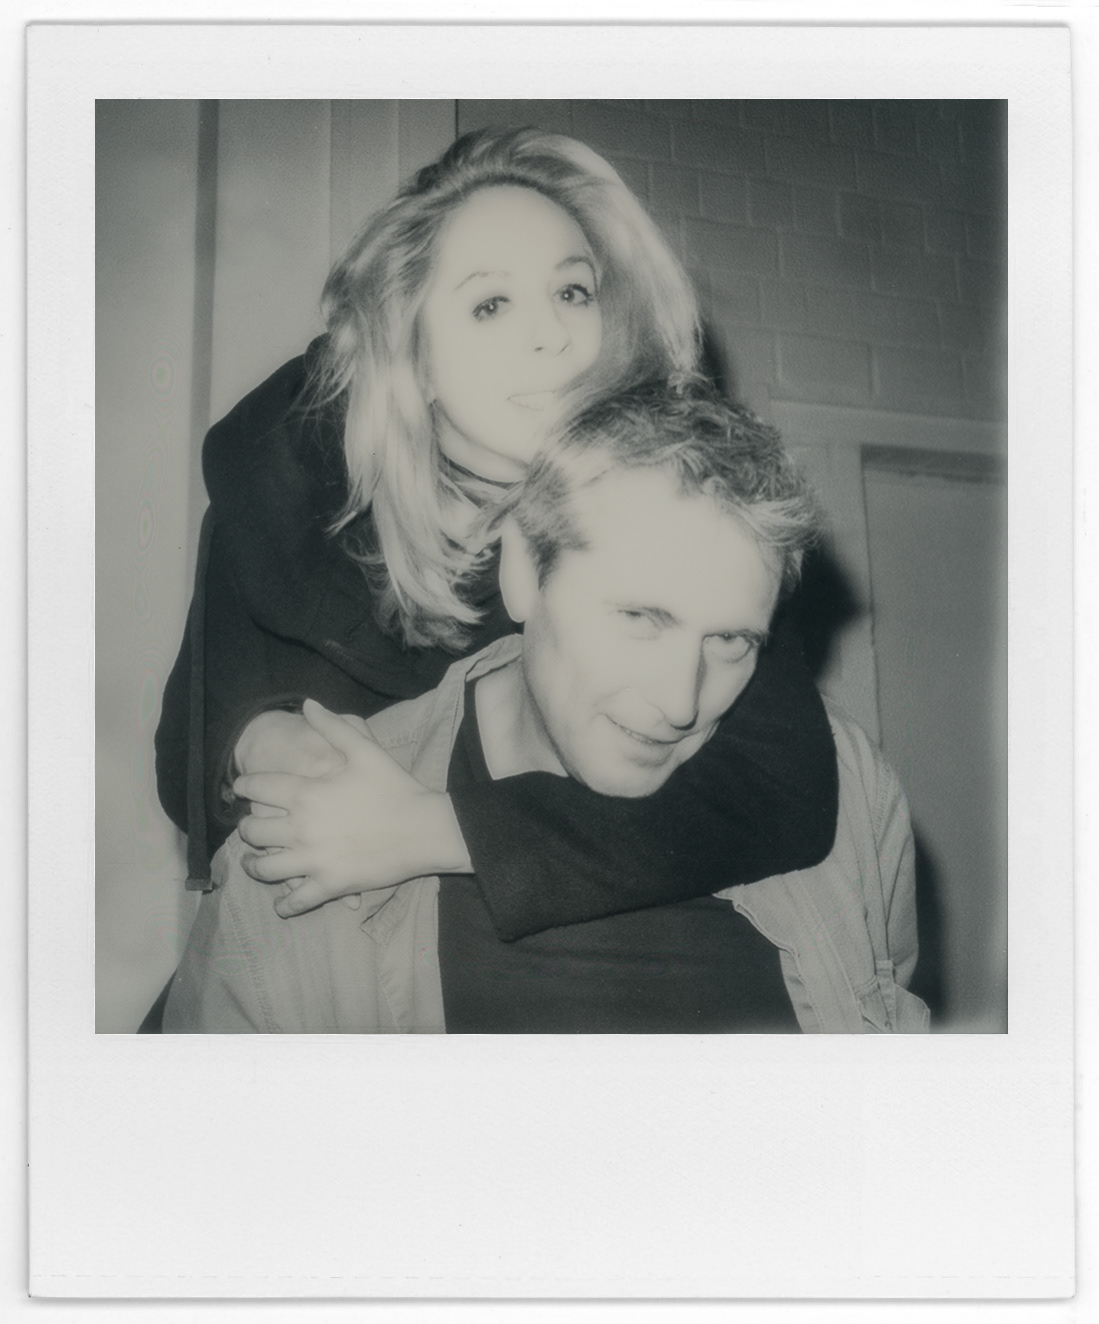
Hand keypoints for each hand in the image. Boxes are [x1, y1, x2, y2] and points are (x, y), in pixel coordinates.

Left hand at [234, 699, 470, 917]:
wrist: (425, 829)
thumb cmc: (396, 788)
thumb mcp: (365, 750)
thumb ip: (333, 727)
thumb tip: (308, 704)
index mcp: (306, 793)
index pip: (258, 788)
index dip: (245, 786)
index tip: (242, 787)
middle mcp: (302, 828)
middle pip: (253, 831)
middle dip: (247, 829)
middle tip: (250, 828)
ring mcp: (314, 860)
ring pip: (264, 869)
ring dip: (254, 865)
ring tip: (255, 862)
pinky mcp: (329, 885)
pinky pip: (295, 901)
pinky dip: (284, 904)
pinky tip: (281, 901)